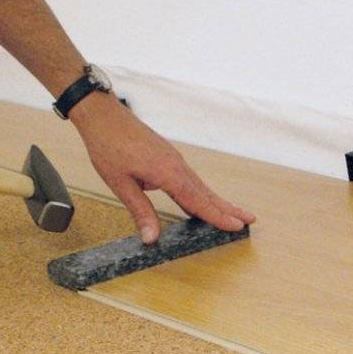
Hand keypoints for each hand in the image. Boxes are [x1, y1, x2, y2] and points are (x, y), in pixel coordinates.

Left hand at [70, 93, 255, 243]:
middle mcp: (177, 165)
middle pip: (207, 193)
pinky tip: (202, 200)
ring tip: (234, 213)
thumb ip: (140, 211)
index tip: (237, 227)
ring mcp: (175, 160)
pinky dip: (202, 192)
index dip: (218, 216)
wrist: (103, 115)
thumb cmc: (108, 145)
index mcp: (167, 173)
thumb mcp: (120, 183)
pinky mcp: (169, 157)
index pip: (198, 201)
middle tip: (250, 220)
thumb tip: (152, 239)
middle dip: (228, 208)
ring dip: (218, 201)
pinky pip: (191, 179)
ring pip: (201, 186)